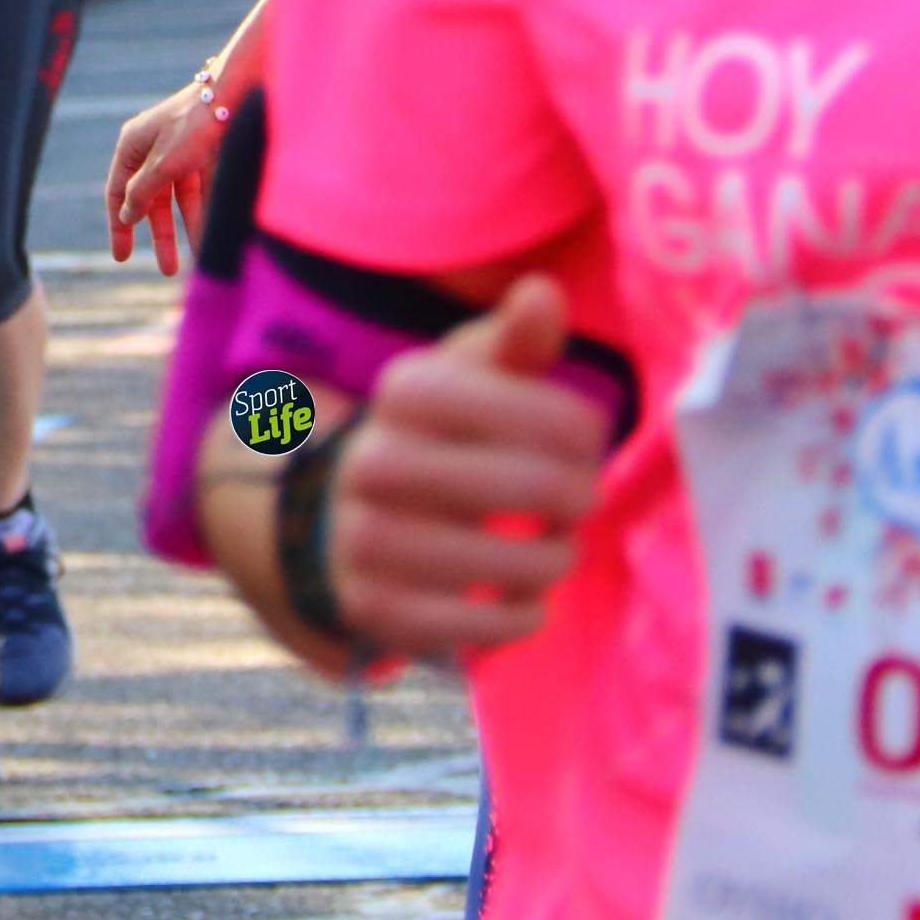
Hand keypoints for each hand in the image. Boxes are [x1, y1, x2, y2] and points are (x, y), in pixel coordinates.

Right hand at [106, 79, 223, 274]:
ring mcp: (180, 152)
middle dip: (160, 236)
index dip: (119, 225)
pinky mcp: (205, 155)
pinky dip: (205, 214)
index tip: (122, 257)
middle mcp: (153, 149)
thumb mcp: (163, 164)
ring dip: (188, 229)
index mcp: (133, 145)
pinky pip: (201, 193)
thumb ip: (142, 193)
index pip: (119, 192)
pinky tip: (211, 238)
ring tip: (197, 261)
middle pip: (151, 200)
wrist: (237, 94)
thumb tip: (126, 216)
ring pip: (179, 200)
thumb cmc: (194, 124)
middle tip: (165, 269)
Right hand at [329, 275, 609, 659]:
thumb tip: (544, 292)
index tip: (582, 443)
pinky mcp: (375, 609)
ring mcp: (370, 540)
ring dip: (556, 560)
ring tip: (552, 548)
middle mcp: (376, 460)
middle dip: (580, 498)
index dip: (588, 436)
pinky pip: (486, 627)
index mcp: (408, 391)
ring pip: (522, 564)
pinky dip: (520, 617)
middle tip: (577, 500)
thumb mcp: (463, 375)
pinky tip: (519, 596)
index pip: (556, 417)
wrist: (331, 516)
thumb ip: (514, 338)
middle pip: (543, 487)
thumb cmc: (431, 435)